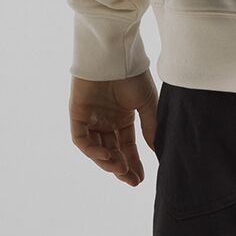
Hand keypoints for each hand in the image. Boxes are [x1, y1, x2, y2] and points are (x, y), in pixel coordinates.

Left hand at [69, 71, 158, 186]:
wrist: (115, 54)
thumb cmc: (133, 75)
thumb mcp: (147, 104)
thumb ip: (150, 128)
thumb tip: (158, 152)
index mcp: (123, 117)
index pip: (126, 146)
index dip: (132, 163)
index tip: (140, 180)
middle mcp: (106, 120)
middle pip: (111, 151)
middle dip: (121, 167)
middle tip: (131, 180)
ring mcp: (91, 118)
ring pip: (96, 148)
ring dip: (106, 161)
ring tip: (120, 170)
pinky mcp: (77, 114)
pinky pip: (82, 139)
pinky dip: (92, 150)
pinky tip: (106, 156)